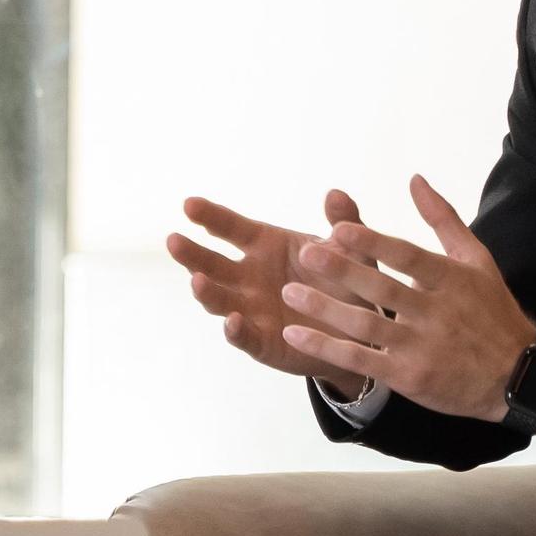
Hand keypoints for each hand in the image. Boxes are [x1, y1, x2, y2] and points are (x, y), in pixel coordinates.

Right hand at [167, 194, 370, 393]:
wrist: (361, 332)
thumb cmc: (347, 283)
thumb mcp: (351, 251)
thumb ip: (345, 223)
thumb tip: (336, 193)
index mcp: (266, 247)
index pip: (231, 228)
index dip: (211, 216)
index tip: (189, 204)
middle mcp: (249, 278)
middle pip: (212, 264)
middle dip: (192, 254)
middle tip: (173, 240)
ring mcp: (251, 310)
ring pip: (219, 300)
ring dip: (206, 292)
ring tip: (197, 281)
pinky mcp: (261, 341)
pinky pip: (243, 336)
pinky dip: (235, 330)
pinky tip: (233, 321)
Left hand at [279, 177, 535, 421]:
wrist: (517, 376)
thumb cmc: (492, 312)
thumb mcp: (477, 260)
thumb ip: (442, 218)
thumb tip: (414, 179)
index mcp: (451, 279)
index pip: (407, 256)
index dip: (373, 243)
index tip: (338, 228)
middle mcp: (436, 312)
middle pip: (383, 289)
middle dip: (342, 271)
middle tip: (305, 253)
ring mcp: (422, 347)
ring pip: (366, 325)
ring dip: (325, 309)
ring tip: (289, 293)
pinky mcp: (409, 377)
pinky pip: (361, 361)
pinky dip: (327, 348)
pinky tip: (296, 335)